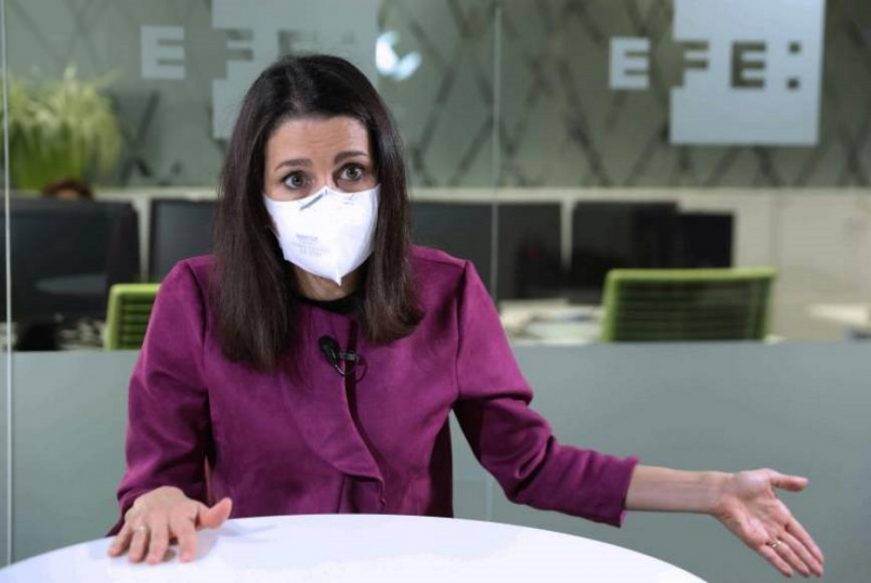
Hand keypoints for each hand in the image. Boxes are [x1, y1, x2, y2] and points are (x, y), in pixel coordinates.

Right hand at [108, 486, 232, 563]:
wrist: (160, 495)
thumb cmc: (183, 511)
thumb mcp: (199, 512)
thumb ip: (214, 515)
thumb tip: (228, 503)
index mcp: (180, 515)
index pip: (185, 531)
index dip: (187, 544)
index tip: (186, 559)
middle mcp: (161, 517)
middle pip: (159, 534)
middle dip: (157, 547)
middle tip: (154, 561)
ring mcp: (144, 519)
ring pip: (140, 534)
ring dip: (137, 546)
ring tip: (134, 559)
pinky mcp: (130, 522)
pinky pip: (123, 533)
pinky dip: (118, 542)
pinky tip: (113, 553)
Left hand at [713, 469, 823, 577]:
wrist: (722, 491)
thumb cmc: (740, 483)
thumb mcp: (767, 478)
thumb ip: (787, 481)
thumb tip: (805, 482)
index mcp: (780, 514)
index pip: (800, 534)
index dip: (811, 545)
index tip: (820, 557)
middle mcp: (774, 527)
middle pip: (796, 547)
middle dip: (809, 559)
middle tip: (819, 572)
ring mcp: (764, 535)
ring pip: (786, 553)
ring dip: (798, 563)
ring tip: (809, 574)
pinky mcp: (753, 540)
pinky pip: (769, 554)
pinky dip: (779, 563)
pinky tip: (789, 573)